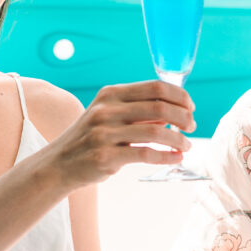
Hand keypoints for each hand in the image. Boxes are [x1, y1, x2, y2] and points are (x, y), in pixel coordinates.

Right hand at [45, 80, 195, 186]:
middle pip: (160, 107)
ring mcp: (105, 133)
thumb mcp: (110, 116)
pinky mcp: (106, 156)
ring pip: (157, 132)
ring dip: (179, 140)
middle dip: (184, 117)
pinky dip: (167, 156)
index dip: (179, 96)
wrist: (58, 164)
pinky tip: (176, 158)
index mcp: (110, 94)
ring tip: (187, 146)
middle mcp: (107, 110)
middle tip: (192, 127)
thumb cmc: (91, 139)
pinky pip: (147, 154)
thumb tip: (175, 112)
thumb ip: (140, 112)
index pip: (155, 87)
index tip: (190, 107)